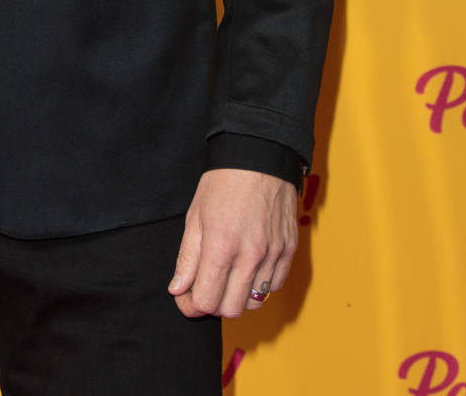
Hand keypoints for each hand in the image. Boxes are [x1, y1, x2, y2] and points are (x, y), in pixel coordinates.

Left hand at [167, 168, 297, 317]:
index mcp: (221, 247)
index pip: (206, 302)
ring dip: (237, 296)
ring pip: (254, 303)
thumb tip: (177, 289)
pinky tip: (248, 268)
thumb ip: (187, 257)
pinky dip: (259, 285)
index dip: (190, 305)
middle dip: (213, 303)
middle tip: (205, 285)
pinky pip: (274, 286)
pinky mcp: (288, 250)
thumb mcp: (195, 216)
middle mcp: (250, 256)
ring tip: (227, 276)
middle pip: (230, 309)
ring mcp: (273, 255)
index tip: (185, 296)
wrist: (259, 156)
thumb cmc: (222, 182)